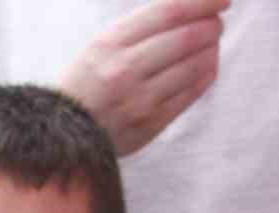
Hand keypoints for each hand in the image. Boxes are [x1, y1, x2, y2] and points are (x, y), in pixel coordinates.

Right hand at [59, 0, 229, 155]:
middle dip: (211, 25)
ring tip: (209, 45)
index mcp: (109, 44)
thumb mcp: (104, 45)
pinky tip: (204, 66)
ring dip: (211, 49)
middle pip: (187, 37)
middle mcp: (123, 70)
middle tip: (216, 23)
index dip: (203, 1)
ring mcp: (138, 100)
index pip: (169, 12)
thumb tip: (193, 8)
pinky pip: (191, 93)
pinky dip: (206, 74)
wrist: (63, 134)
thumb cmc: (88, 82)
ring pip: (195, 65)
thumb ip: (144, 26)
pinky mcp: (150, 124)